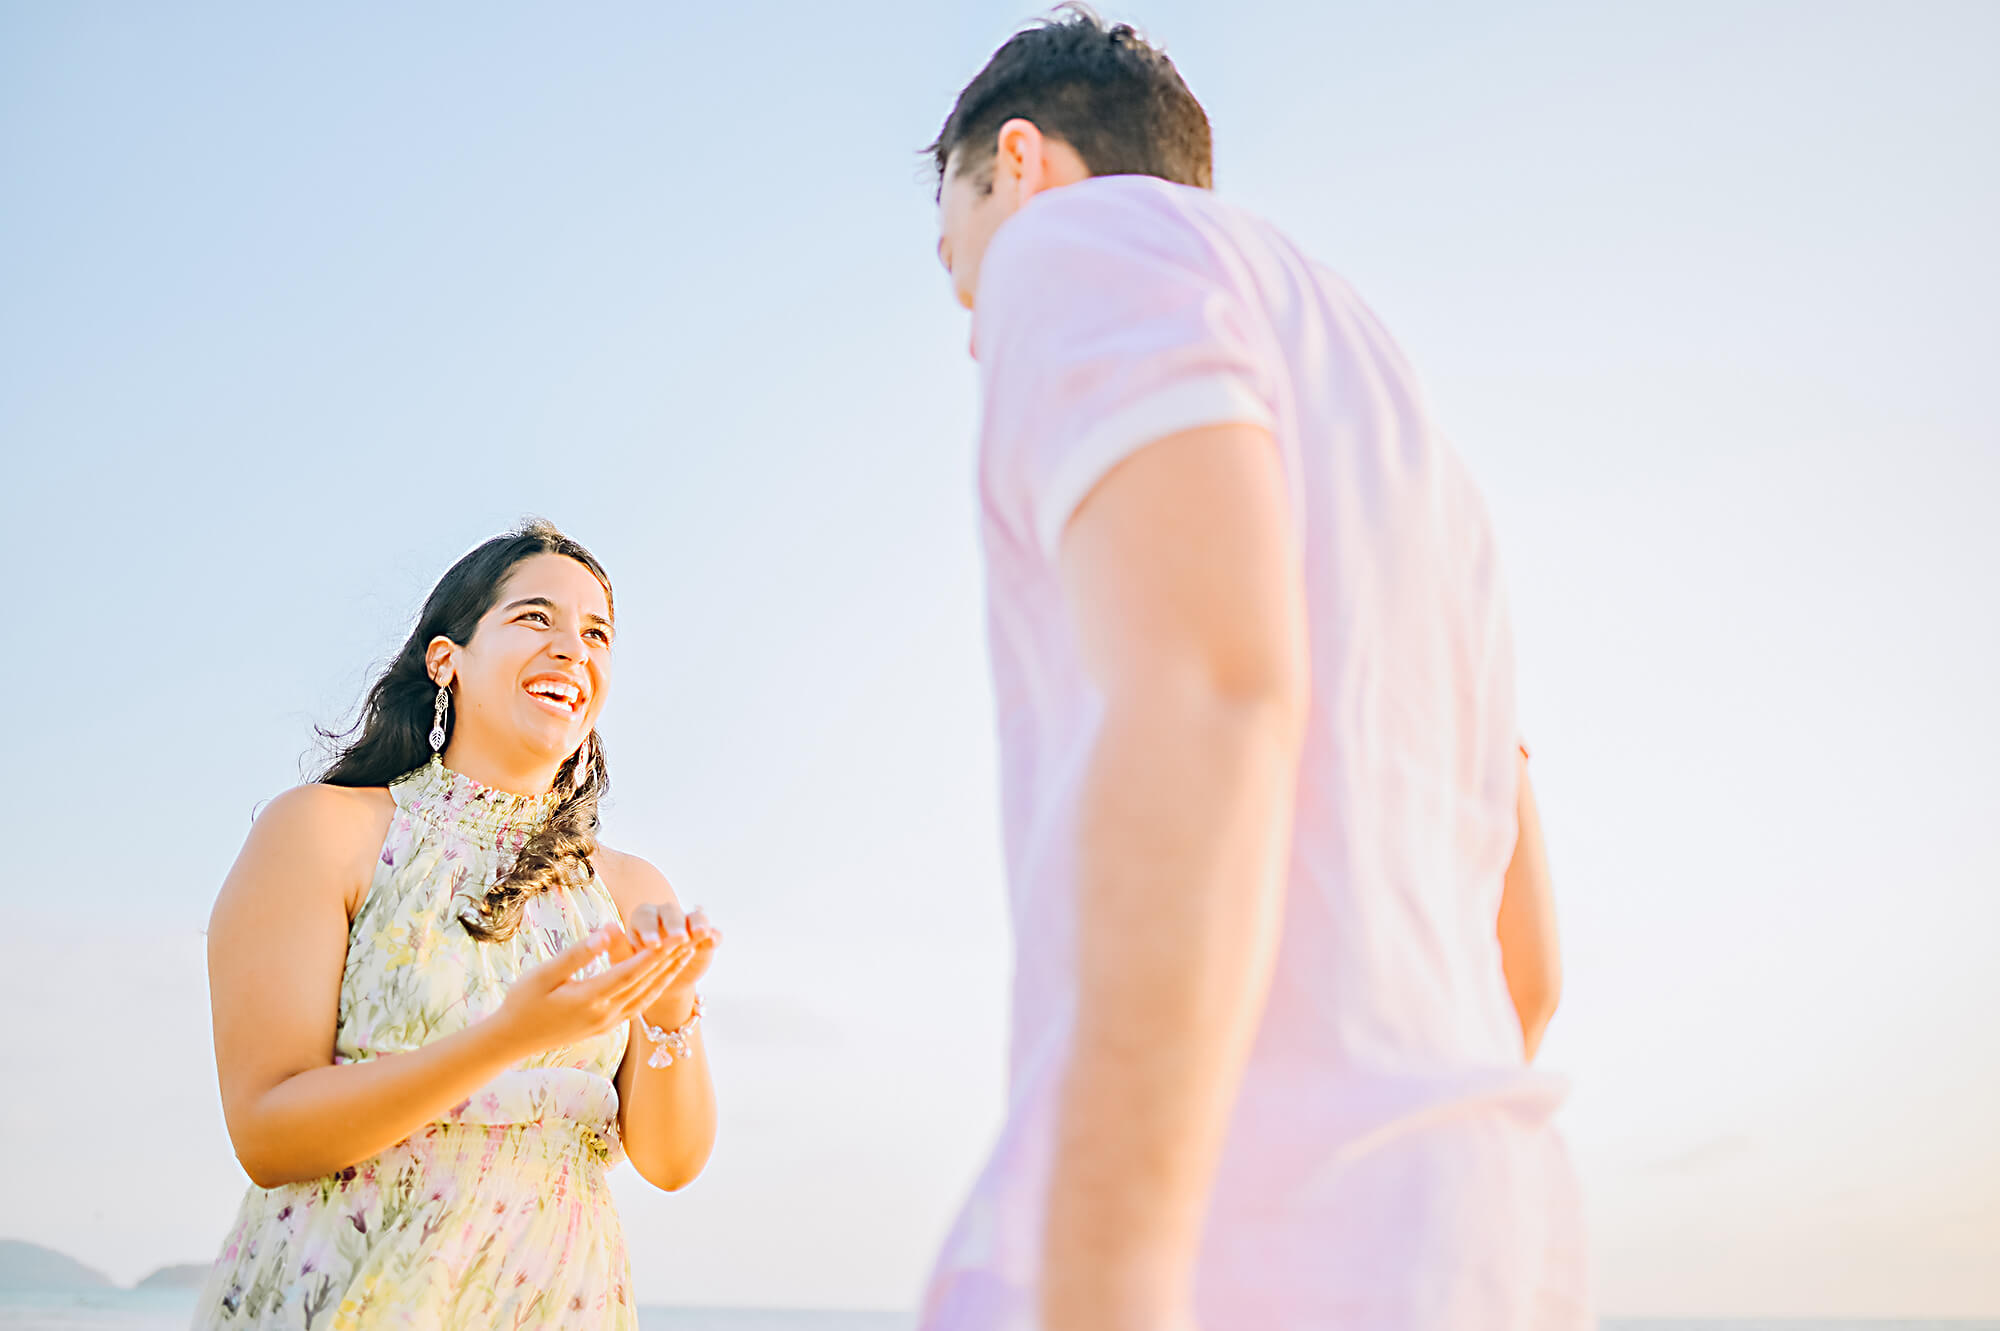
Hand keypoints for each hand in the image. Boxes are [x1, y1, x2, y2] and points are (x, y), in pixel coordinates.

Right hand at [491, 924, 688, 1059]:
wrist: (512, 1040)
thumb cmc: (522, 1001)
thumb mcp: (544, 974)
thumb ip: (577, 953)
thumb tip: (608, 931)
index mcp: (588, 999)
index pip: (629, 972)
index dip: (653, 954)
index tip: (674, 935)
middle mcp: (604, 1014)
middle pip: (645, 984)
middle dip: (670, 960)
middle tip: (692, 939)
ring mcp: (607, 1023)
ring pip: (646, 997)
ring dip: (668, 975)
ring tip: (687, 954)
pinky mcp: (606, 1027)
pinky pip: (638, 1006)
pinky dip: (654, 990)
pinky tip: (664, 978)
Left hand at [625, 901, 719, 1017]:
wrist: (655, 984)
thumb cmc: (633, 970)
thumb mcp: (622, 962)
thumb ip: (616, 945)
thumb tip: (608, 927)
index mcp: (642, 918)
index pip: (645, 917)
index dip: (649, 929)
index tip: (652, 945)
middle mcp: (665, 916)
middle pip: (671, 912)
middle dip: (674, 925)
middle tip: (678, 939)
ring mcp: (687, 925)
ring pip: (694, 917)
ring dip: (697, 923)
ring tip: (700, 934)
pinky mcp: (705, 937)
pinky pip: (712, 932)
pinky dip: (714, 935)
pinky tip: (713, 941)